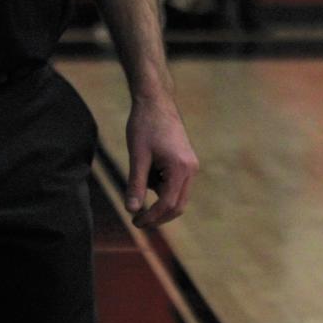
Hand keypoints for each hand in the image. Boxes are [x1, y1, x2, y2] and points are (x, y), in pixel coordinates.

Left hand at [125, 93, 198, 227]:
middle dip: (158, 215)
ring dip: (158, 197)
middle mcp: (191, 169)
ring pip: (177, 195)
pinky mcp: (186, 161)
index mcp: (181, 168)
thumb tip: (131, 210)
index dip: (151, 217)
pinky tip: (148, 168)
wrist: (156, 100)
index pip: (167, 204)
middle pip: (177, 205)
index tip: (135, 222)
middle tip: (137, 220)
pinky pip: (176, 183)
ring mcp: (191, 165)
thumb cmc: (145, 125)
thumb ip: (136, 184)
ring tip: (140, 174)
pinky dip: (161, 186)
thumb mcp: (137, 156)